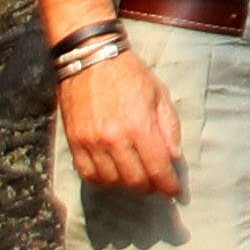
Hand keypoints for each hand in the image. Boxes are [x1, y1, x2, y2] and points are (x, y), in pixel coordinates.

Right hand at [59, 45, 180, 194]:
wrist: (90, 57)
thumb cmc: (128, 73)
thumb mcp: (159, 94)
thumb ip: (169, 128)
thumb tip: (173, 158)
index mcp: (139, 125)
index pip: (158, 169)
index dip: (169, 185)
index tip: (174, 191)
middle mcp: (114, 138)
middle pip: (135, 181)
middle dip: (150, 186)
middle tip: (157, 182)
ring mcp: (91, 142)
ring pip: (113, 182)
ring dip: (128, 183)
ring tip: (136, 174)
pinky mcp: (75, 143)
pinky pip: (90, 175)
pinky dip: (104, 179)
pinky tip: (114, 172)